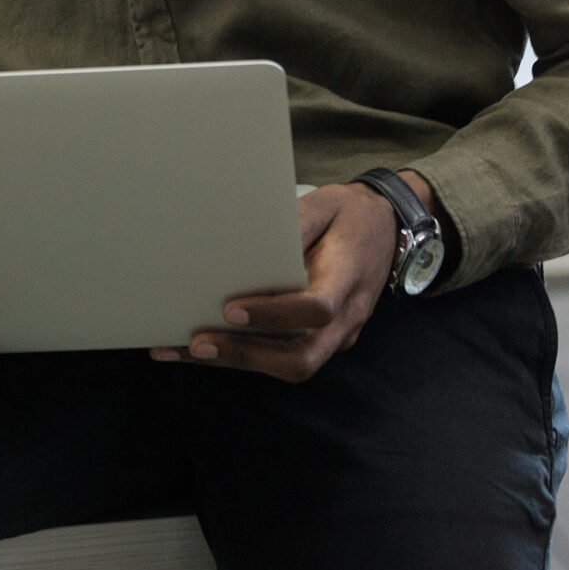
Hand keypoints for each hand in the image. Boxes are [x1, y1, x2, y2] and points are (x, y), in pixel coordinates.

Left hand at [149, 171, 434, 383]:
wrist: (386, 228)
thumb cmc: (347, 214)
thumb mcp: (322, 205)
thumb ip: (291, 225)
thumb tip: (243, 244)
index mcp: (349, 277)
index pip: (317, 309)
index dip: (274, 314)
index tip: (230, 309)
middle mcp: (348, 316)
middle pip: (302, 357)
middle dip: (247, 354)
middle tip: (197, 344)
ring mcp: (338, 334)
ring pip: (292, 365)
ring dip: (237, 360)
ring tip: (182, 350)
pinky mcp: (323, 340)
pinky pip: (286, 357)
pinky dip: (245, 355)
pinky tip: (202, 350)